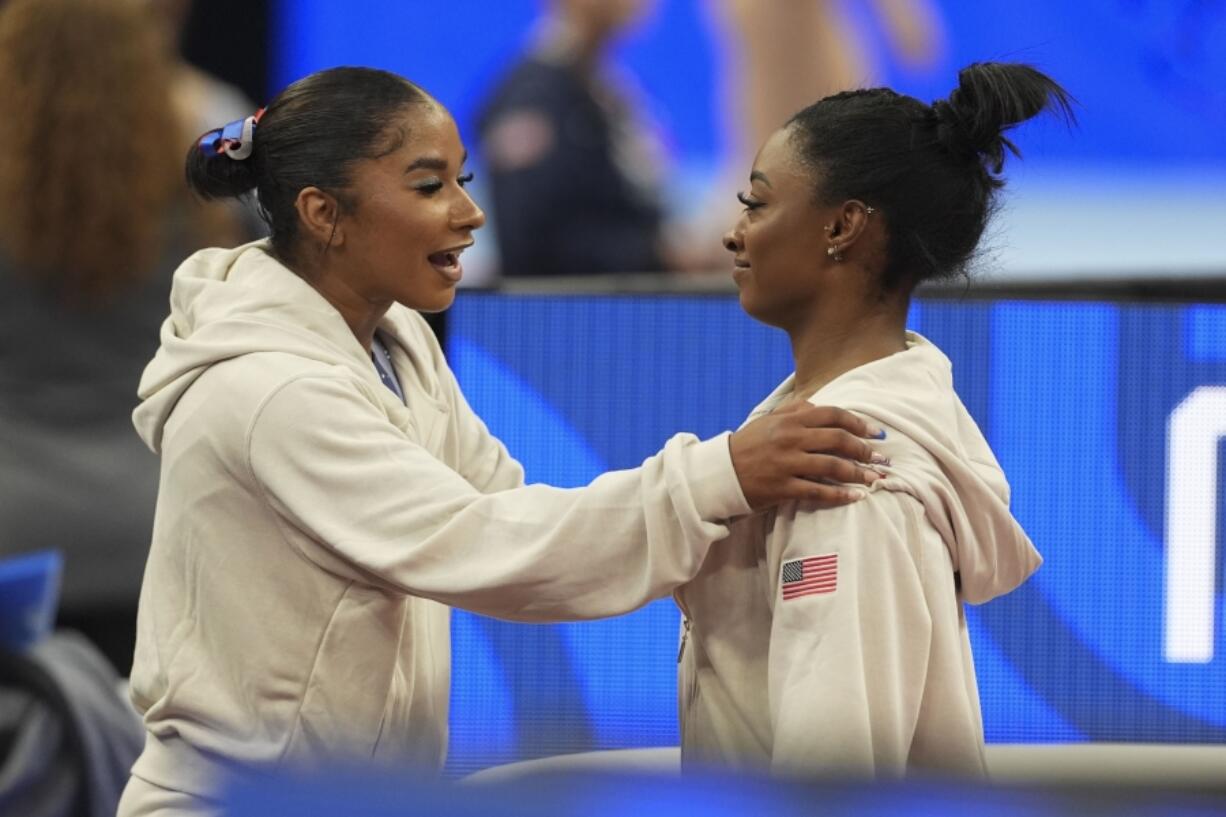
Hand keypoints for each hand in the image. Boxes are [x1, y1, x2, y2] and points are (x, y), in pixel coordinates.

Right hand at [728, 402, 886, 509]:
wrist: (721, 472)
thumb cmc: (749, 444)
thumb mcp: (769, 420)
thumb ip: (795, 409)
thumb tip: (821, 405)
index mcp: (790, 420)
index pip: (833, 415)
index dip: (858, 423)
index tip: (876, 433)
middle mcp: (791, 438)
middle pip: (838, 440)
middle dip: (865, 450)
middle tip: (881, 458)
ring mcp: (787, 463)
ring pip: (832, 466)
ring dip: (859, 473)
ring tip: (875, 479)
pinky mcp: (782, 487)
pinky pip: (817, 491)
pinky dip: (839, 495)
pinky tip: (855, 497)